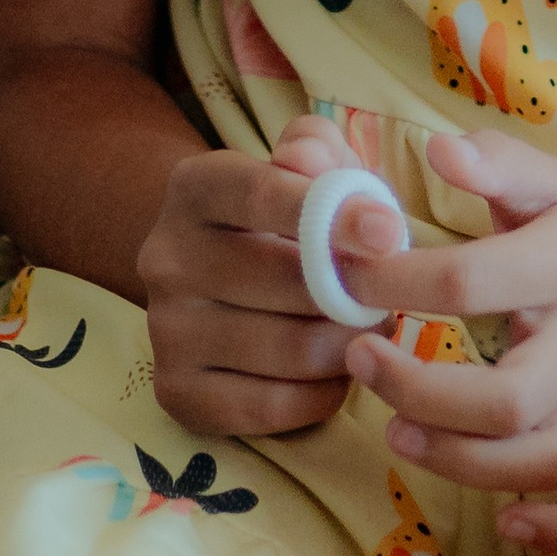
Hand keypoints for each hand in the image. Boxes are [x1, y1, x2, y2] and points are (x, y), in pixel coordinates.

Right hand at [136, 114, 384, 439]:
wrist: (213, 268)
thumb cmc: (282, 210)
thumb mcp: (302, 163)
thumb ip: (315, 147)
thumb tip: (311, 164)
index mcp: (194, 187)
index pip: (262, 196)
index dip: (331, 216)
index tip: (389, 235)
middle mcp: (166, 257)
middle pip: (286, 283)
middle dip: (357, 293)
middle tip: (391, 294)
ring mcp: (166, 330)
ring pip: (289, 351)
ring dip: (349, 345)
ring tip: (368, 329)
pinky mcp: (177, 394)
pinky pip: (272, 408)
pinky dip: (323, 394)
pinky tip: (336, 371)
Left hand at [346, 131, 556, 555]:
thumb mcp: (553, 178)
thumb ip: (495, 161)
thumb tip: (439, 152)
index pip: (475, 280)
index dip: (399, 278)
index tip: (348, 271)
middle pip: (509, 399)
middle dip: (424, 392)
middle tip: (360, 358)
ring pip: (542, 459)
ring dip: (463, 462)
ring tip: (395, 432)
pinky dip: (556, 527)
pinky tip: (505, 524)